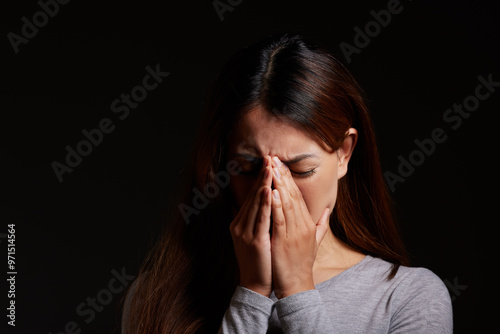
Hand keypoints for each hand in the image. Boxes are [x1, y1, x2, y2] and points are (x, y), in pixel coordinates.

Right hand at [229, 156, 272, 296]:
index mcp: (241, 222)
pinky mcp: (253, 240)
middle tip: (270, 157)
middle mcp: (240, 224)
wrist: (255, 285)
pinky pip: (260, 218)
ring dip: (263, 184)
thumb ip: (259, 219)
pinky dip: (264, 203)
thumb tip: (263, 205)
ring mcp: (244, 232)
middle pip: (253, 195)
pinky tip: (268, 190)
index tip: (270, 163)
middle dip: (263, 176)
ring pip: (255, 203)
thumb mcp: (256, 236)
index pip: (252, 196)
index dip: (261, 179)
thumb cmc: (260, 260)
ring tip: (270, 168)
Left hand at [270, 156, 329, 298]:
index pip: (298, 196)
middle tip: (274, 157)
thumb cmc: (302, 263)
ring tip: (273, 168)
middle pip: (293, 195)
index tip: (281, 164)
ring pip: (287, 204)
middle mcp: (303, 225)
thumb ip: (320, 224)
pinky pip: (280, 220)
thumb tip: (327, 211)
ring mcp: (294, 233)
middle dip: (283, 175)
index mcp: (308, 223)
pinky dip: (276, 206)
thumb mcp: (315, 241)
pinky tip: (272, 193)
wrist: (297, 285)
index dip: (289, 179)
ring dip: (279, 185)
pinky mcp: (284, 241)